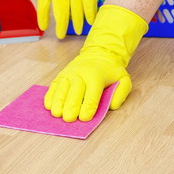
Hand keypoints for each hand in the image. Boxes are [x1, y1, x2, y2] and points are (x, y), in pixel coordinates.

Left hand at [37, 0, 98, 38]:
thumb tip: (50, 12)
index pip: (43, 4)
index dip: (43, 17)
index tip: (44, 27)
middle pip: (61, 11)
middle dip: (62, 26)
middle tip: (62, 35)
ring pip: (76, 9)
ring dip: (77, 22)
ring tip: (78, 31)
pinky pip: (89, 2)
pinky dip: (90, 13)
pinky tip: (90, 21)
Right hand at [44, 5, 147, 121]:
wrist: (98, 54)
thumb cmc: (111, 71)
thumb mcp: (123, 79)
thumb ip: (121, 93)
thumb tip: (111, 106)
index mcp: (96, 76)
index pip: (92, 94)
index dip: (88, 106)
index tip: (85, 118)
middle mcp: (80, 74)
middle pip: (74, 91)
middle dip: (71, 105)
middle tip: (69, 119)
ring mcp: (68, 74)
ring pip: (61, 88)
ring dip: (58, 101)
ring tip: (57, 114)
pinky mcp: (60, 76)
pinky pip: (54, 86)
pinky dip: (50, 96)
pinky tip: (49, 106)